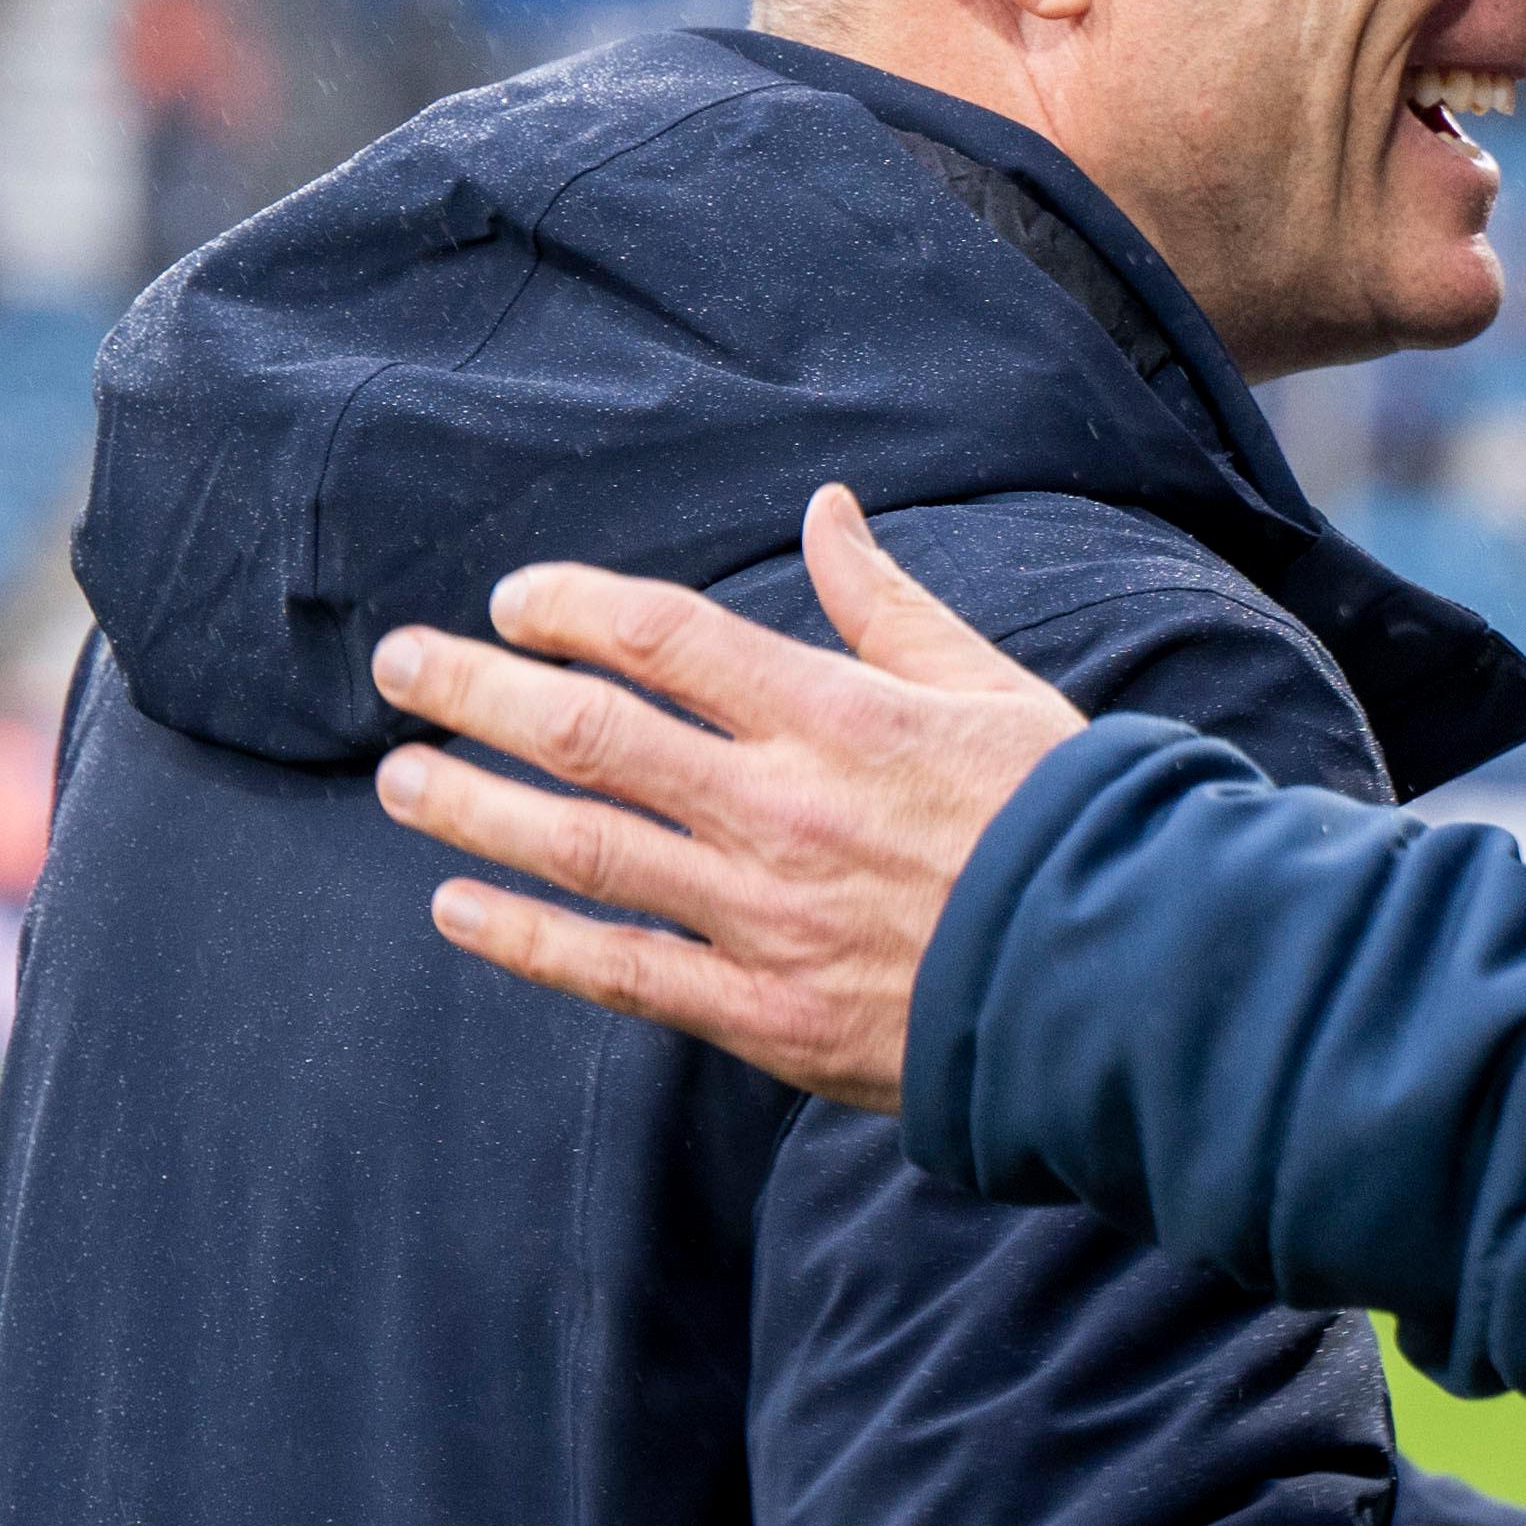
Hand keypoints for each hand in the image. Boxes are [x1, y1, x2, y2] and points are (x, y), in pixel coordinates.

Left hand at [369, 483, 1083, 1108]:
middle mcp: (782, 807)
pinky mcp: (768, 1015)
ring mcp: (766, 916)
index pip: (663, 637)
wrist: (1126, 978)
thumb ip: (890, 605)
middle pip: (591, 733)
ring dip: (475, 807)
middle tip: (399, 665)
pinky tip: (458, 910)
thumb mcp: (991, 686)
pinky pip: (620, 972)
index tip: (512, 602)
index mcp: (838, 716)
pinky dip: (528, 940)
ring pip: (581, 848)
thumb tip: (829, 510)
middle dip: (477, 691)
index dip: (569, 609)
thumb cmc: (1068, 821)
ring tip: (400, 778)